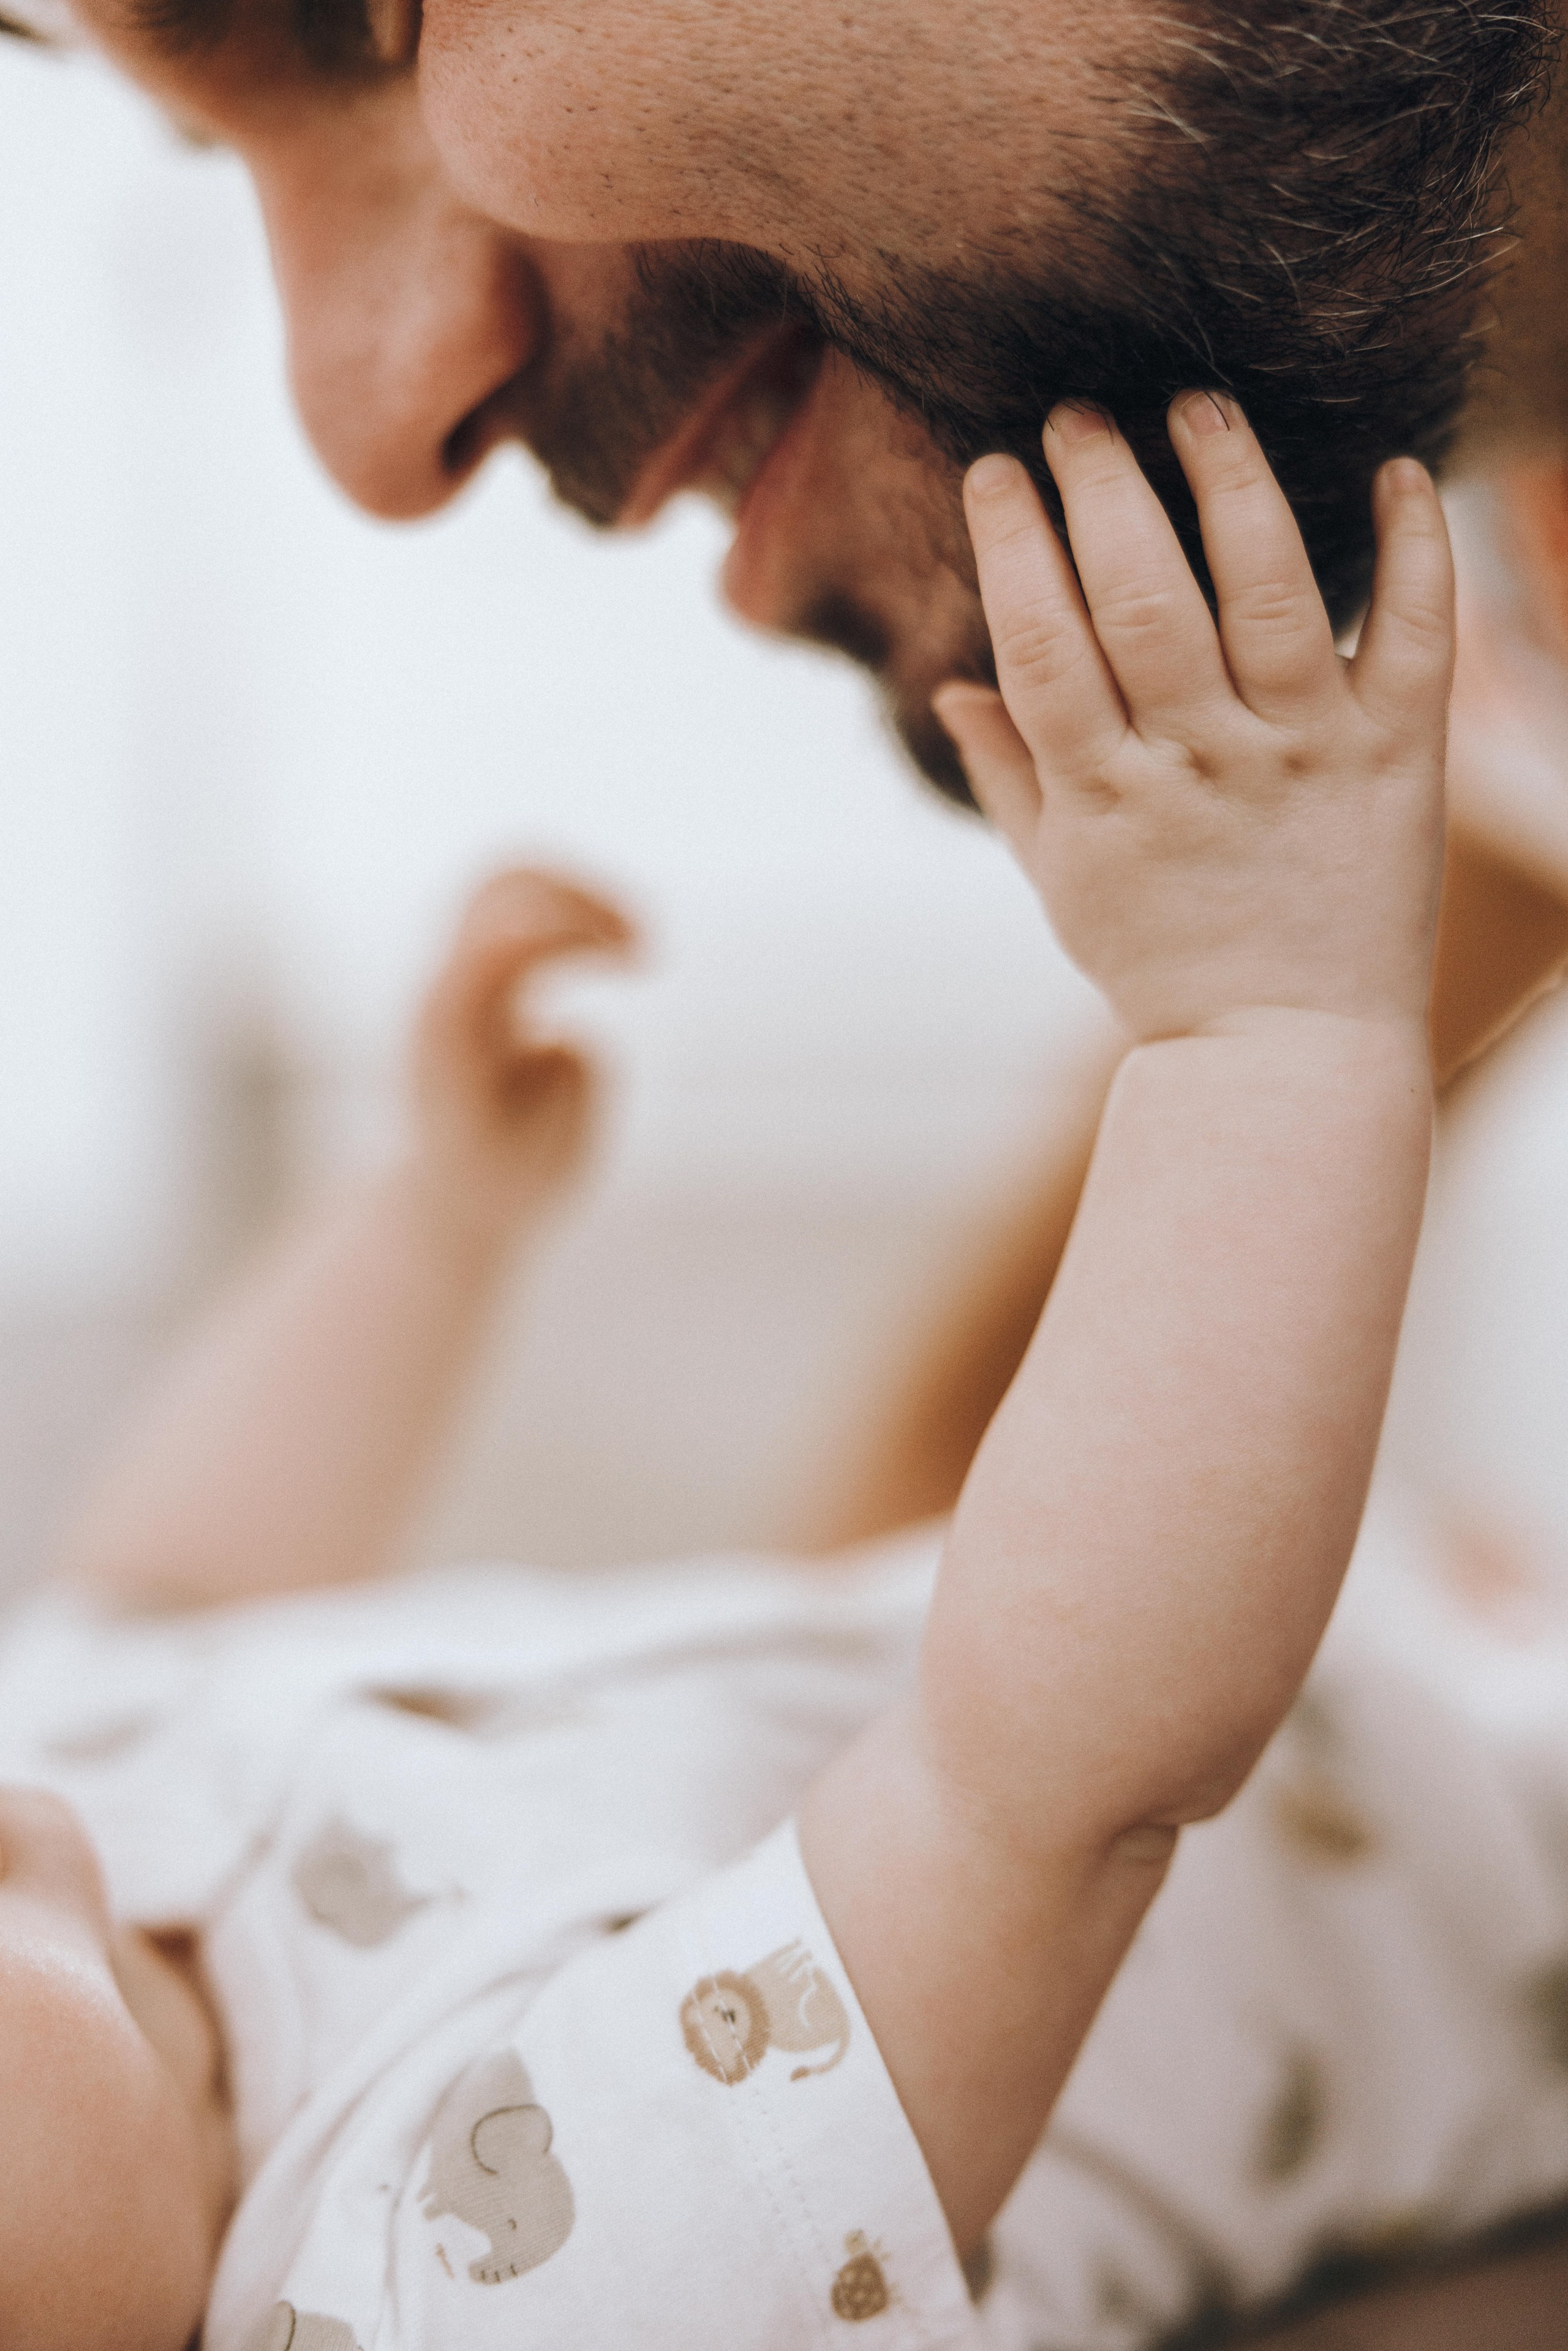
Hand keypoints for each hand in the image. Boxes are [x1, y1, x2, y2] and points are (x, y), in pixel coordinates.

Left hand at [409, 867, 634, 1239]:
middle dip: (585, 899)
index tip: (639, 961)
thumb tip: (561, 1037)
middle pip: (503, 890)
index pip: (493, 946)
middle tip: (646, 955)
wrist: (446, 1199)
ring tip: (639, 946)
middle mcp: (443, 992)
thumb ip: (565, 1096)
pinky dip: (574, 908)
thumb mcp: (548, 1166)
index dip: (567, 927)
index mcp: (451, 1040)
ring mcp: (453, 975)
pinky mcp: (474, 971)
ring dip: (583, 893)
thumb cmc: (507, 1189)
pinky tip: (616, 952)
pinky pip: (519, 901)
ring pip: (510, 880)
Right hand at [935, 396, 1453, 1041]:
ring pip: (1269, 592)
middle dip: (1103, 488)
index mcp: (1106, 798)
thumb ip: (1008, 778)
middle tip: (1079, 414)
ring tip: (1198, 407)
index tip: (996, 469)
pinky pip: (1413, 634)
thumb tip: (950, 683)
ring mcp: (1305, 756)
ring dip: (1232, 483)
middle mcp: (1204, 765)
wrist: (1287, 1054)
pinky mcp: (1398, 759)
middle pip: (1144, 598)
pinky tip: (1398, 471)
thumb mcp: (1061, 885)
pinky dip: (1413, 547)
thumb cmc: (1164, 965)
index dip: (1015, 546)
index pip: (1044, 644)